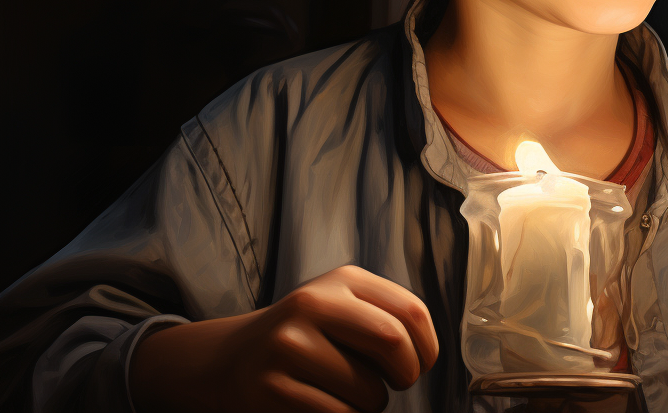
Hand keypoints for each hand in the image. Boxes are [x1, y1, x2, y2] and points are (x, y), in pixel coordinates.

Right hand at [129, 265, 438, 412]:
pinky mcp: (270, 388)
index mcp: (342, 280)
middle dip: (407, 374)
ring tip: (351, 394)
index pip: (411, 312)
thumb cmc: (304, 338)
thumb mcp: (342, 307)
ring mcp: (288, 346)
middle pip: (393, 343)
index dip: (428, 348)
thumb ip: (384, 316)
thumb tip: (427, 355)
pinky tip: (328, 406)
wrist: (227, 360)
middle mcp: (313, 304)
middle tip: (397, 383)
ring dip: (372, 404)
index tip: (421, 363)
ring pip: (367, 390)